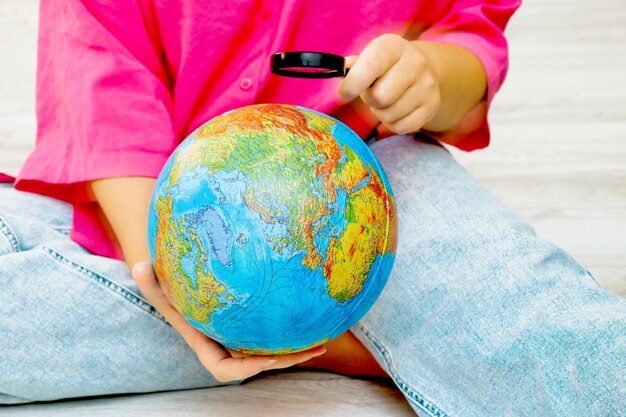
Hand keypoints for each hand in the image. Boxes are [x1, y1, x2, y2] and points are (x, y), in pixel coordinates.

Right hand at [131, 261, 326, 381]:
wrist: (183, 289)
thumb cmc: (171, 290)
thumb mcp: (159, 287)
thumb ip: (150, 284)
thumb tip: (139, 266)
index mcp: (207, 347)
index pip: (227, 369)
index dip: (250, 367)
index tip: (270, 357)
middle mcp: (228, 347)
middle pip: (260, 362)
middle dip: (286, 360)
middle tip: (314, 349)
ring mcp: (241, 339)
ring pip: (272, 351)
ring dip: (297, 349)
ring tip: (324, 340)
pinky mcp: (252, 328)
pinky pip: (274, 334)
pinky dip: (292, 331)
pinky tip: (315, 318)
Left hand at [338, 34, 440, 134]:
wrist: (420, 69)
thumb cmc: (386, 65)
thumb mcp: (371, 56)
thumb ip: (354, 65)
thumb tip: (344, 69)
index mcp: (394, 46)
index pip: (371, 65)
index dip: (353, 83)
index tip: (344, 92)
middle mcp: (415, 63)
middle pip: (380, 97)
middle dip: (369, 99)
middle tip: (371, 93)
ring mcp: (426, 86)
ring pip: (389, 115)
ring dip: (380, 112)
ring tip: (385, 100)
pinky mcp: (431, 106)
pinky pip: (401, 127)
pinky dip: (392, 124)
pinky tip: (395, 110)